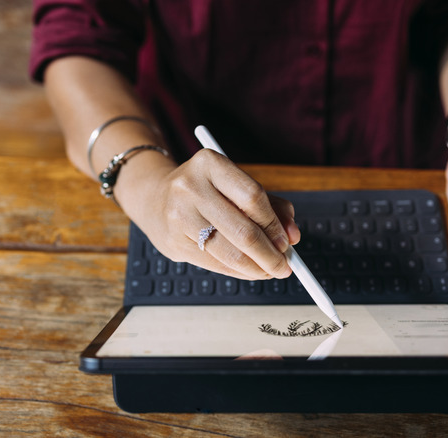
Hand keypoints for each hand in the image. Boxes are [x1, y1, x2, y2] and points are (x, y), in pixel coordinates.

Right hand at [121, 149, 300, 279]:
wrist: (155, 198)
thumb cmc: (206, 192)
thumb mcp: (236, 186)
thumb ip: (271, 206)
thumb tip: (292, 236)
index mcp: (210, 163)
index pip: (253, 197)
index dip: (274, 224)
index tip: (287, 242)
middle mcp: (191, 187)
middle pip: (243, 230)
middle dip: (270, 254)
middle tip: (285, 266)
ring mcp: (178, 215)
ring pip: (229, 252)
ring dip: (256, 268)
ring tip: (269, 270)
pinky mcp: (173, 242)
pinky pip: (215, 263)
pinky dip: (238, 271)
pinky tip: (249, 271)